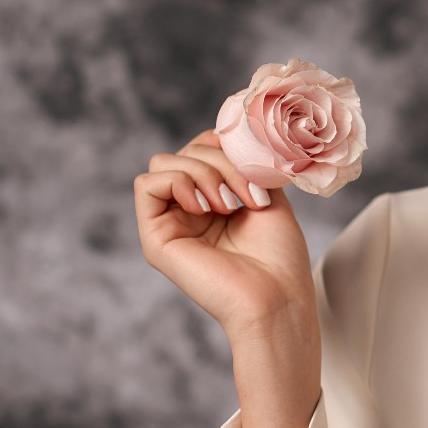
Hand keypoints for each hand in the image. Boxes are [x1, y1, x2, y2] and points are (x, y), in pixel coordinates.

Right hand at [134, 129, 318, 347]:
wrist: (277, 297)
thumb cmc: (280, 256)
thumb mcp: (266, 192)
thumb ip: (241, 162)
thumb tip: (220, 131)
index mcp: (215, 199)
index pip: (201, 146)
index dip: (222, 143)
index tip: (253, 162)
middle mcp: (188, 210)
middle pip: (185, 151)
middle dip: (220, 161)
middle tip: (248, 195)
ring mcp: (170, 223)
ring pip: (165, 161)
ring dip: (203, 172)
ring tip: (229, 205)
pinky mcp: (155, 238)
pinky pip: (147, 183)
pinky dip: (178, 182)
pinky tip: (205, 207)